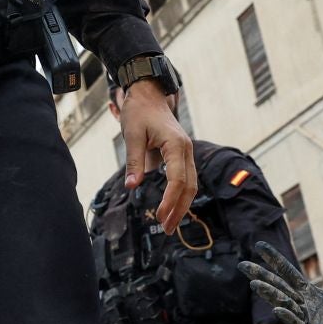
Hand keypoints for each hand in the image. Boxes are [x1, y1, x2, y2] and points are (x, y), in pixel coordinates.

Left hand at [118, 78, 194, 231]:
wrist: (148, 94)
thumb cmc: (139, 112)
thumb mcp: (132, 135)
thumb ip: (134, 161)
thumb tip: (132, 186)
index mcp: (176, 144)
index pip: (177, 179)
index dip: (170, 200)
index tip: (160, 216)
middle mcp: (186, 149)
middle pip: (189, 186)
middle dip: (179, 209)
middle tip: (166, 229)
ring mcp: (186, 152)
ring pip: (190, 184)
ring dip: (181, 204)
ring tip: (169, 223)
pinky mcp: (181, 154)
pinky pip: (185, 178)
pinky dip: (180, 195)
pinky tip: (172, 208)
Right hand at [242, 245, 322, 323]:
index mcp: (310, 294)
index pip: (289, 273)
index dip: (275, 259)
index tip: (259, 246)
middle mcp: (304, 305)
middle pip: (279, 286)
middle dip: (261, 275)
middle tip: (242, 265)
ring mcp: (306, 320)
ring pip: (284, 303)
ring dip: (269, 294)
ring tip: (254, 283)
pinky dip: (288, 316)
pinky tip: (278, 309)